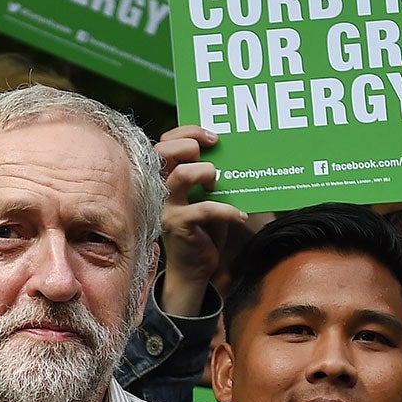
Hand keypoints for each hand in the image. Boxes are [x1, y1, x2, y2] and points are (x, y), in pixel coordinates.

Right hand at [155, 124, 250, 315]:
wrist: (193, 269)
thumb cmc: (202, 229)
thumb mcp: (205, 197)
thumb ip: (208, 176)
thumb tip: (235, 153)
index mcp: (166, 176)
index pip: (166, 142)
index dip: (187, 132)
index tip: (213, 137)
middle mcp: (160, 188)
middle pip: (164, 151)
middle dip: (190, 145)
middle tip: (213, 154)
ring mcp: (166, 206)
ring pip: (182, 175)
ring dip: (206, 173)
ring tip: (218, 185)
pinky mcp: (177, 225)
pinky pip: (204, 209)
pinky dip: (227, 210)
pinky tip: (240, 215)